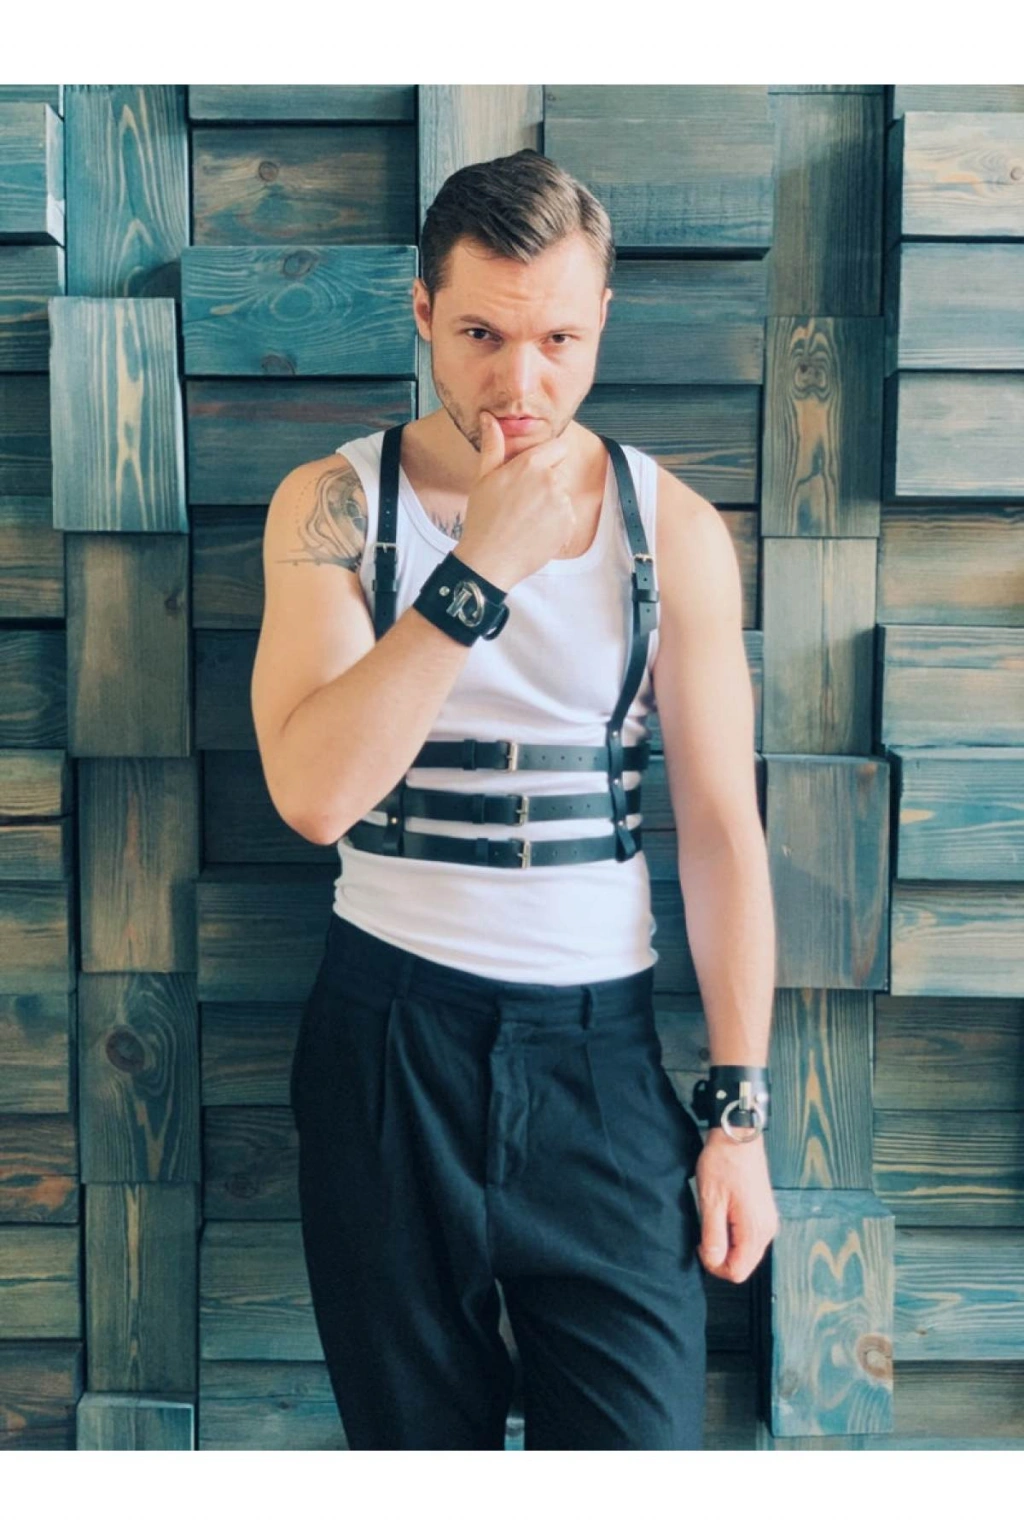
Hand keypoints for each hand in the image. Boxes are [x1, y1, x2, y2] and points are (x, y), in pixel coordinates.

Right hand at [454, 409, 575, 589]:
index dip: (548, 457)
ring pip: (562, 496)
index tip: (535, 471)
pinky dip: (555, 523)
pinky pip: (566, 517)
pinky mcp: (569, 525)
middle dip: (545, 482)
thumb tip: (489, 419)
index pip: (559, 447)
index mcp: (531, 464)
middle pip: (559, 473)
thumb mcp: (483, 478)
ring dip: (550, 504)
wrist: (490, 559)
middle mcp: (551, 480)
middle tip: (521, 501)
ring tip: (526, 519)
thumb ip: (493, 446)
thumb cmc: (483, 519)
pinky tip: (534, 531)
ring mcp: (562, 504)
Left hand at [693, 1127, 778, 1282]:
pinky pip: (749, 1237)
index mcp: (755, 1230)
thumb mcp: (711, 1202)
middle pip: (744, 1265)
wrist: (738, 1136)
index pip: (737, 1271)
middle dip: (722, 1258)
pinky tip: (723, 1216)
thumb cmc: (723, 1163)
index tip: (701, 1246)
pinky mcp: (763, 1213)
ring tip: (714, 1221)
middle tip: (705, 1235)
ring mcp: (767, 1221)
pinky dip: (734, 1235)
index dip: (715, 1266)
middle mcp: (767, 1230)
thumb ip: (713, 1237)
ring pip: (747, 1252)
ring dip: (728, 1246)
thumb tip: (713, 1262)